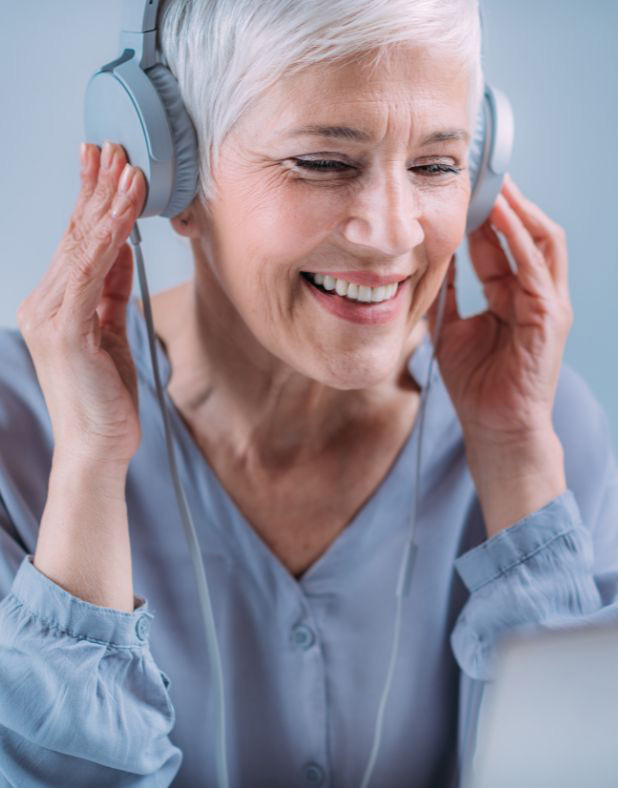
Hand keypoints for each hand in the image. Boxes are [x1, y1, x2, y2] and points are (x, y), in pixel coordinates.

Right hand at [17, 140, 146, 470]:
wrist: (97, 447)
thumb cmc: (105, 397)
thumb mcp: (111, 333)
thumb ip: (111, 292)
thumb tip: (120, 250)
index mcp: (56, 303)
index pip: (76, 242)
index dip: (92, 200)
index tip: (107, 164)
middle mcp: (44, 303)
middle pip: (74, 235)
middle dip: (96, 188)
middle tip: (114, 147)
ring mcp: (50, 316)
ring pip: (82, 247)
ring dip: (107, 205)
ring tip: (126, 169)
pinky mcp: (66, 331)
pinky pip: (90, 275)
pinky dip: (108, 241)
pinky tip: (123, 216)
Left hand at [426, 176, 571, 534]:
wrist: (496, 429)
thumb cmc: (477, 385)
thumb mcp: (450, 328)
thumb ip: (445, 294)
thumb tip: (425, 260)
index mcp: (514, 295)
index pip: (504, 241)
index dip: (484, 211)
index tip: (460, 183)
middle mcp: (537, 293)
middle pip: (530, 230)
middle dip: (508, 198)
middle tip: (481, 166)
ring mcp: (549, 304)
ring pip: (543, 239)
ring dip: (518, 207)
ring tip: (493, 178)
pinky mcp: (550, 318)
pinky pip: (535, 267)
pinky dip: (519, 238)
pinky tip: (499, 214)